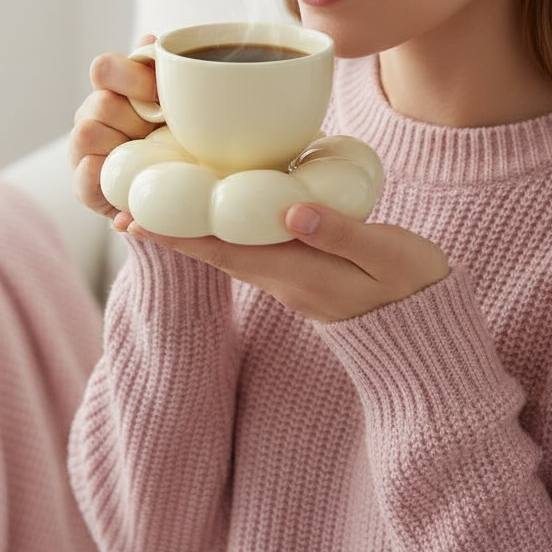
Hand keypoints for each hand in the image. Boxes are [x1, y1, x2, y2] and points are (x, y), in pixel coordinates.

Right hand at [71, 35, 159, 218]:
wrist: (173, 193)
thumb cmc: (176, 141)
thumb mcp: (177, 105)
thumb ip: (160, 71)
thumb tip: (149, 41)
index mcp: (113, 89)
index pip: (105, 67)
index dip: (131, 77)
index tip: (159, 96)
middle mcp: (92, 113)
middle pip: (102, 102)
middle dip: (136, 120)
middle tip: (160, 135)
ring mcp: (82, 148)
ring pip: (86, 132)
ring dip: (120, 146)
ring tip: (146, 159)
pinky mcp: (82, 184)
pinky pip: (85, 173)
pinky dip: (104, 174)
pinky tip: (128, 180)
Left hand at [125, 201, 449, 321]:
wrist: (429, 342)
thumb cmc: (414, 290)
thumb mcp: (388, 257)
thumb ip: (341, 232)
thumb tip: (289, 208)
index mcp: (298, 271)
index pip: (223, 249)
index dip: (176, 235)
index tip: (132, 220)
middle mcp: (283, 279)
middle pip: (213, 251)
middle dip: (168, 232)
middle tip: (122, 209)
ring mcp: (289, 282)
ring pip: (227, 252)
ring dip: (189, 232)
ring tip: (154, 209)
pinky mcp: (299, 277)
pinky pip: (248, 253)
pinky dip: (221, 234)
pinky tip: (214, 215)